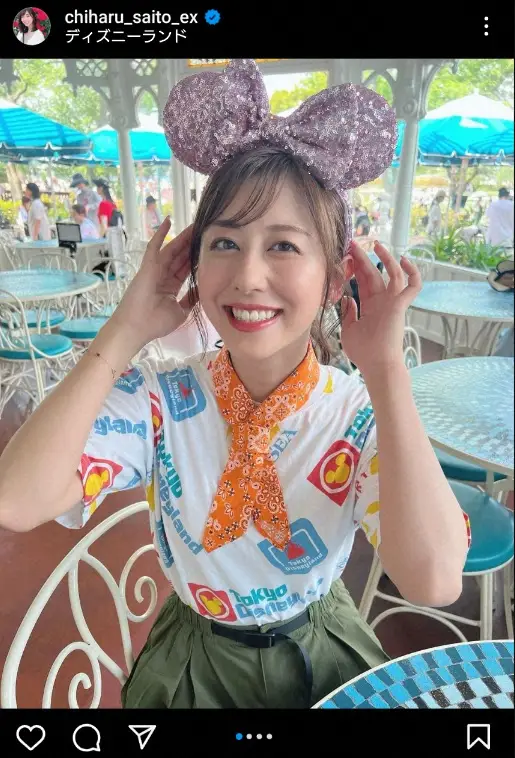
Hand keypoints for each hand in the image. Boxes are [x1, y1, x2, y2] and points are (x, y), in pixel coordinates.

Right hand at [109, 217, 194, 349]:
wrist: (136, 329)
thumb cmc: (155, 323)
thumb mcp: (181, 311)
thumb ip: (190, 299)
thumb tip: (201, 290)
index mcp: (170, 286)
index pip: (186, 268)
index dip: (196, 258)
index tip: (208, 248)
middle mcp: (163, 275)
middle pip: (181, 256)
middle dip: (192, 244)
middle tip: (206, 229)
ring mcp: (154, 269)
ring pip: (172, 249)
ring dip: (183, 237)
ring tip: (196, 224)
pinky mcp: (147, 266)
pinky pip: (155, 247)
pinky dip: (161, 234)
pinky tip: (169, 221)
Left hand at [340, 241, 421, 376]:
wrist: (376, 364)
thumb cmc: (363, 352)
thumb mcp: (349, 330)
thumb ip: (348, 313)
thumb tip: (348, 297)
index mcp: (370, 306)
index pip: (363, 282)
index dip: (355, 268)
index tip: (346, 255)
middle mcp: (382, 301)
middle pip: (373, 274)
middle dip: (363, 258)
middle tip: (353, 243)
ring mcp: (393, 302)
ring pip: (393, 274)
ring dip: (386, 258)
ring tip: (375, 244)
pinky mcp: (401, 305)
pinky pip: (413, 285)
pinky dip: (412, 272)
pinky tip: (404, 260)